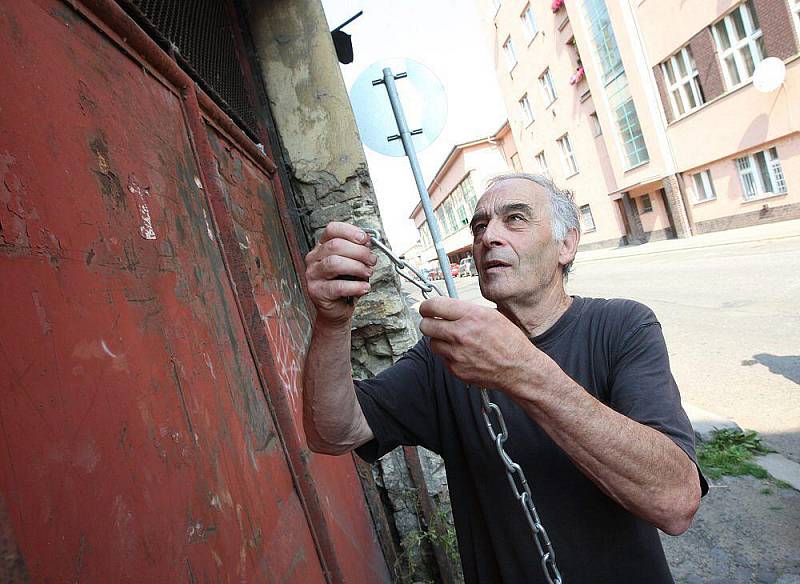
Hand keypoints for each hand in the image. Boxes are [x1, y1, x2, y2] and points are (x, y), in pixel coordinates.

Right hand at [305, 222, 377, 324]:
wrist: (336, 308)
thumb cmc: (345, 283)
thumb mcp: (353, 263)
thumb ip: (358, 251)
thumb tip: (368, 241)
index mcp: (322, 246)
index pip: (332, 230)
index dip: (350, 231)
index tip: (365, 239)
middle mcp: (314, 258)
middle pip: (336, 245)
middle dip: (359, 252)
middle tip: (372, 260)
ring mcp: (313, 274)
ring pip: (335, 263)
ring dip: (357, 267)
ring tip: (367, 273)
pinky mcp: (317, 291)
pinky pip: (338, 286)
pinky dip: (355, 286)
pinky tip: (364, 287)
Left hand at [418, 297, 546, 391]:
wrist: (517, 368)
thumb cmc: (509, 341)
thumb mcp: (491, 315)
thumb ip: (466, 310)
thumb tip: (447, 307)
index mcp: (471, 316)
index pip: (433, 306)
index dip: (427, 306)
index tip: (427, 308)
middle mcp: (461, 334)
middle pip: (426, 325)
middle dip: (429, 322)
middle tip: (435, 323)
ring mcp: (456, 353)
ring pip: (431, 342)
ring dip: (439, 339)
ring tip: (454, 340)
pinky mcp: (455, 369)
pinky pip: (442, 358)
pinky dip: (448, 354)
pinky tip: (462, 353)